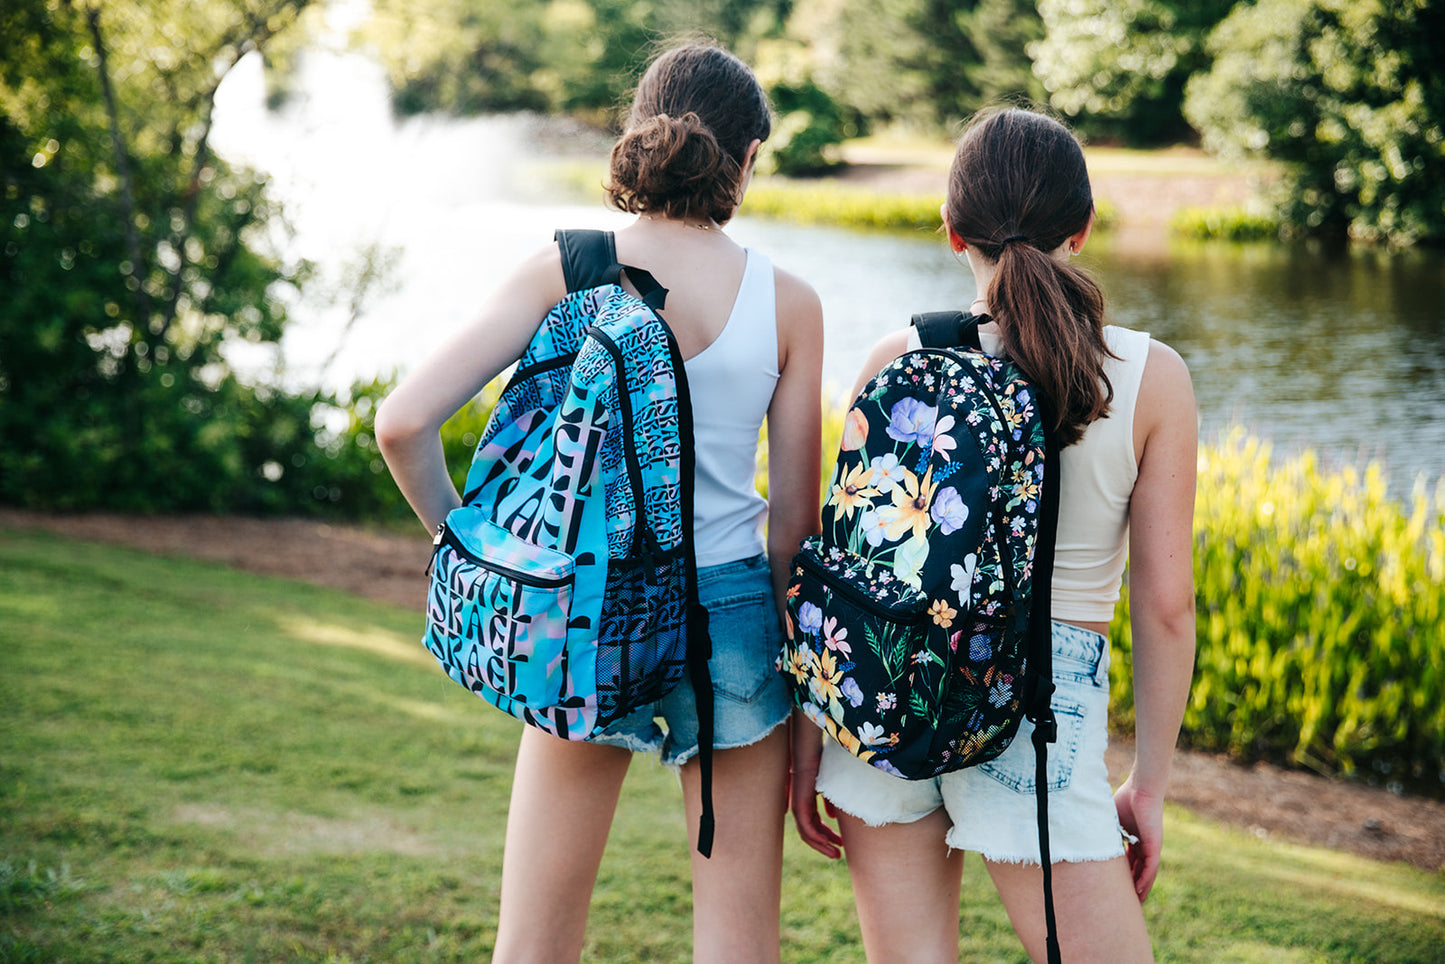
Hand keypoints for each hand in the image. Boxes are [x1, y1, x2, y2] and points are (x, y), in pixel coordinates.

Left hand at [789, 716, 842, 857]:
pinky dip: (817, 838)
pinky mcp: (799, 805)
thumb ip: (829, 801)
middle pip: (810, 833)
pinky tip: (829, 843)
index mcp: (806, 802)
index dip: (826, 836)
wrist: (809, 750)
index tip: (840, 844)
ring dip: (822, 845)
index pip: (814, 825)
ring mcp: (798, 807)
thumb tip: (832, 816)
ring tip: (837, 854)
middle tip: (839, 855)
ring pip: (808, 834)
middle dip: (825, 845)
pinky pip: (807, 828)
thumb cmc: (820, 763)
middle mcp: (799, 807)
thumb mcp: (828, 786)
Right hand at [1114, 774, 1164, 901]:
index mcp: (1134, 838)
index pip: (1130, 861)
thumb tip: (1085, 838)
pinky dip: (1145, 880)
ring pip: (1147, 872)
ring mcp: (1150, 846)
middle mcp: (1144, 845)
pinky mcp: (1155, 846)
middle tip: (1127, 902)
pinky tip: (1140, 891)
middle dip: (1133, 886)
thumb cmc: (1127, 798)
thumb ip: (1104, 832)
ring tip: (1136, 904)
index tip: (1116, 887)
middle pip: (1139, 870)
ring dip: (1142, 888)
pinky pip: (1150, 867)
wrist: (1142, 788)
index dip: (1124, 874)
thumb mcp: (1111, 820)